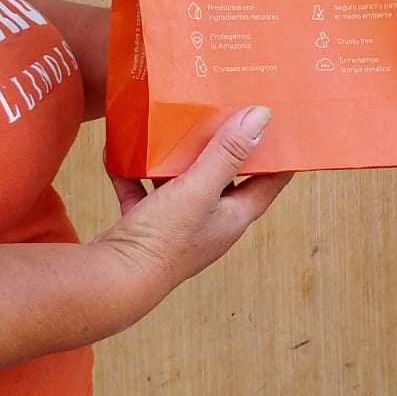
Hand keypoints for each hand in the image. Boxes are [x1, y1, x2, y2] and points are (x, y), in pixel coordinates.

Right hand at [99, 107, 291, 323]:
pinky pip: (142, 193)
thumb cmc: (163, 240)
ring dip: (177, 159)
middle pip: (225, 179)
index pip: (269, 182)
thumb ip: (228, 153)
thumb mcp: (199, 188)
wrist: (113, 282)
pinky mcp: (146, 228)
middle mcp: (210, 224)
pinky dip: (134, 173)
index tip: (283, 126)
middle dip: (224, 148)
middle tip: (223, 113)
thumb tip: (262, 116)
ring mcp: (177, 228)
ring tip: (174, 127)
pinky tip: (122, 153)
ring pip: (183, 185)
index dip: (280, 156)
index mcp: (234, 217)